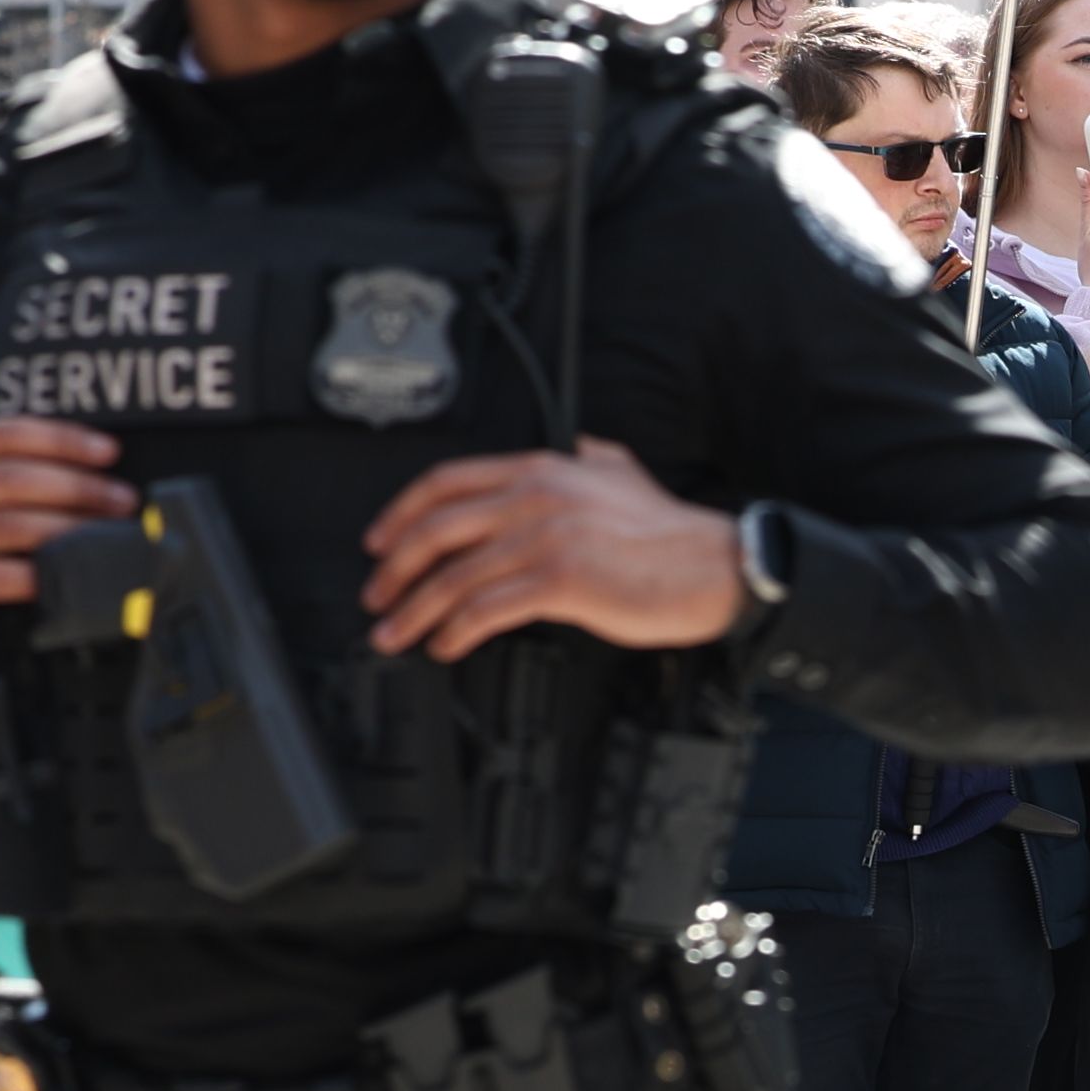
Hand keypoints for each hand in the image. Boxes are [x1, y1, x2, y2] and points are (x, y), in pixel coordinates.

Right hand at [0, 415, 132, 657]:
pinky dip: (37, 575)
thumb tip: (73, 463)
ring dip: (70, 530)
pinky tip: (65, 575)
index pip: (3, 434)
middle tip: (123, 500)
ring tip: (108, 536)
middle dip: (79, 488)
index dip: (63, 440)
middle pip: (14, 479)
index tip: (109, 453)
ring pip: (11, 526)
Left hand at [358, 435, 747, 658]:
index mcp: (541, 469)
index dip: (400, 513)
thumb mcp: (624, 472)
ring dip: (414, 611)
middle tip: (377, 595)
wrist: (712, 565)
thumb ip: (593, 456)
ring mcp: (545, 539)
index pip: (447, 481)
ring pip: (454, 577)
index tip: (380, 541)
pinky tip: (447, 644)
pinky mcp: (559, 582)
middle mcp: (535, 498)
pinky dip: (456, 631)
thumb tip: (580, 446)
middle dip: (394, 568)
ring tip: (397, 633)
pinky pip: (486, 610)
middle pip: (436, 529)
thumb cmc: (671, 531)